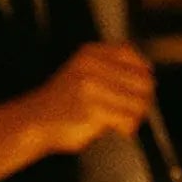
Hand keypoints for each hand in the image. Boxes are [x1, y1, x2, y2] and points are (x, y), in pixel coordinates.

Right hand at [28, 43, 156, 155]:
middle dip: (142, 97)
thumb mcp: (82, 71)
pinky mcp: (93, 110)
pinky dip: (127, 127)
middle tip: (132, 107)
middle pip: (142, 80)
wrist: (34, 120)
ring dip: (136, 115)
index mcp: (88, 54)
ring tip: (123, 119)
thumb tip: (148, 72)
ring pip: (139, 102)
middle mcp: (90, 67)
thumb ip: (110, 66)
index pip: (130, 54)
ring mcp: (91, 88)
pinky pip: (128, 119)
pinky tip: (116, 127)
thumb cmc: (63, 100)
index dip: (141, 70)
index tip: (138, 85)